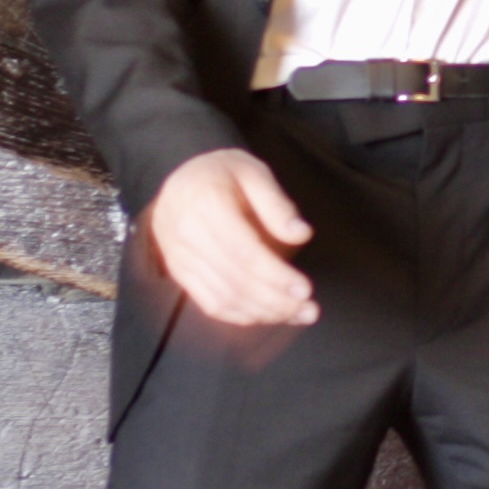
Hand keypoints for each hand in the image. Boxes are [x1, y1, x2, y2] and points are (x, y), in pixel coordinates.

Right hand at [143, 146, 319, 327]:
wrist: (178, 181)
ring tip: (297, 314)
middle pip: (235, 280)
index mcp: (206, 204)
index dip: (276, 275)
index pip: (244, 251)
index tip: (305, 289)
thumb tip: (301, 235)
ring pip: (223, 299)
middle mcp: (187, 235)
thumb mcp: (252, 172)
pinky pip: (210, 304)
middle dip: (276, 301)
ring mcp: (179, 258)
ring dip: (263, 313)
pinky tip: (269, 315)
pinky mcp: (180, 274)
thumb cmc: (222, 174)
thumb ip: (276, 203)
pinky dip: (242, 316)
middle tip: (309, 309)